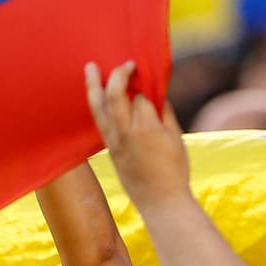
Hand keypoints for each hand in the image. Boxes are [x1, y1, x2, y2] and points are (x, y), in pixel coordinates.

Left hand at [85, 61, 190, 212]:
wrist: (160, 202)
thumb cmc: (174, 170)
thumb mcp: (176, 138)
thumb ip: (164, 113)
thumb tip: (154, 94)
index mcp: (146, 128)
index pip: (140, 97)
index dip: (145, 87)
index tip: (149, 80)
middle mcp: (126, 133)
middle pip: (114, 95)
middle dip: (117, 75)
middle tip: (124, 64)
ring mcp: (114, 142)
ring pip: (98, 108)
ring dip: (93, 86)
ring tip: (90, 68)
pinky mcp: (109, 150)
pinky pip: (99, 121)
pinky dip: (97, 104)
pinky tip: (96, 95)